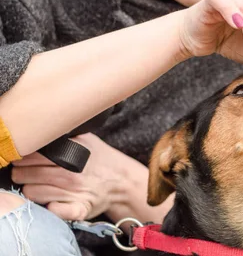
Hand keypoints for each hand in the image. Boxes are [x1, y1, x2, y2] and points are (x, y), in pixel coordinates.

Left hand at [11, 133, 130, 220]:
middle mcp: (71, 173)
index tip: (24, 159)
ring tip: (38, 185)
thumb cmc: (101, 160)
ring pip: (31, 192)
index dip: (23, 157)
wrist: (123, 181)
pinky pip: (53, 210)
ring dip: (31, 189)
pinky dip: (49, 207)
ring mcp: (74, 192)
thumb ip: (64, 135)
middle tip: (27, 172)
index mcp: (71, 154)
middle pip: (24, 175)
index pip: (30, 156)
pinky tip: (51, 202)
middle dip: (22, 173)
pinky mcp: (78, 209)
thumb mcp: (86, 139)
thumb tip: (40, 128)